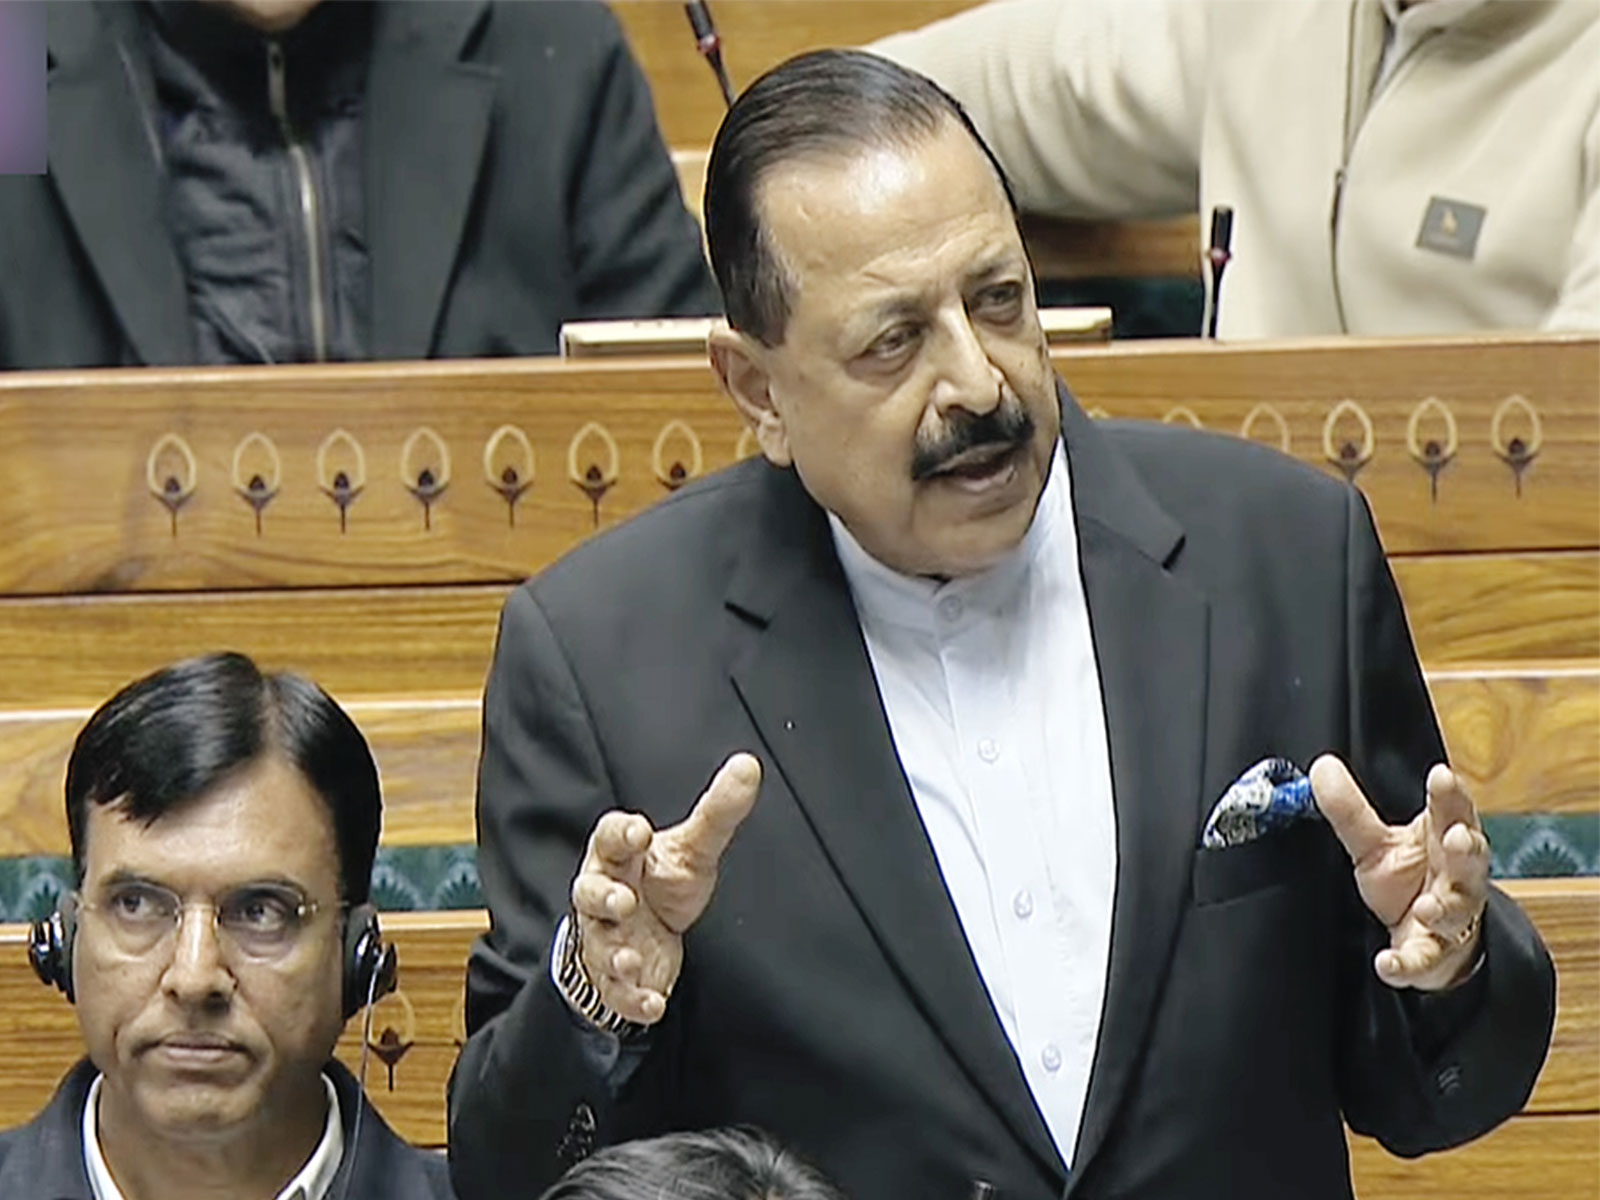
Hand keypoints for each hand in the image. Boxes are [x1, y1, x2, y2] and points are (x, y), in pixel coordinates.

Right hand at [569, 753, 760, 1023]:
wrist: (644, 934)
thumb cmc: (661, 882)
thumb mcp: (692, 847)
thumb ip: (718, 811)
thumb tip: (749, 766)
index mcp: (619, 857)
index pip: (609, 838)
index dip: (619, 834)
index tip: (638, 831)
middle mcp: (604, 896)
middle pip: (589, 892)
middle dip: (603, 897)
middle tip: (624, 899)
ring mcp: (607, 939)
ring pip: (599, 945)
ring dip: (614, 953)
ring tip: (631, 958)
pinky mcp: (617, 979)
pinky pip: (617, 992)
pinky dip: (633, 999)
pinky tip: (652, 1002)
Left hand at [1310, 756, 1489, 990]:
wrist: (1429, 939)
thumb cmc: (1410, 879)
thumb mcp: (1375, 843)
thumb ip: (1351, 809)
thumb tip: (1322, 766)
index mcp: (1444, 839)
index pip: (1453, 811)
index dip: (1451, 794)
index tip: (1441, 776)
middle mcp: (1458, 876)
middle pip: (1470, 859)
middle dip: (1466, 847)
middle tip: (1456, 837)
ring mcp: (1452, 916)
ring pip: (1457, 911)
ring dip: (1444, 909)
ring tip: (1428, 906)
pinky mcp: (1435, 954)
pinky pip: (1424, 960)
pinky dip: (1408, 964)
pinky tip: (1388, 964)